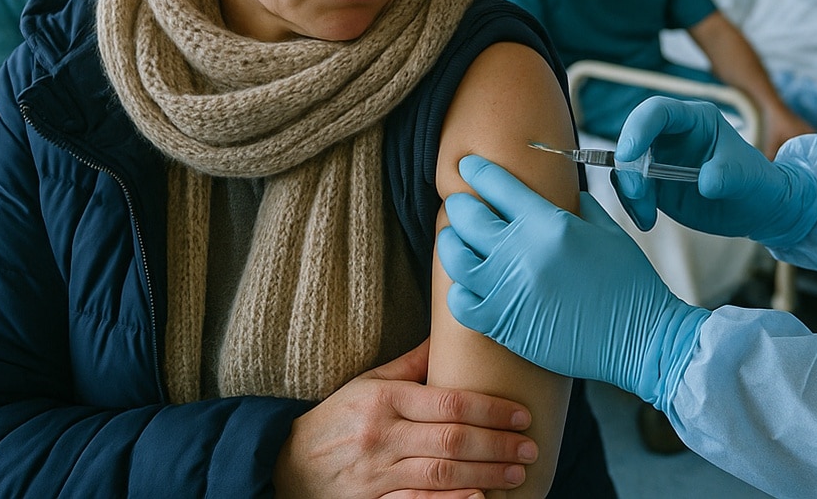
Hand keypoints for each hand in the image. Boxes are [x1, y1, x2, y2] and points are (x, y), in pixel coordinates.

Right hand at [272, 339, 537, 498]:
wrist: (285, 465)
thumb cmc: (337, 419)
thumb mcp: (368, 383)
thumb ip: (411, 365)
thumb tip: (451, 334)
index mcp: (384, 400)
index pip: (449, 403)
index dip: (491, 409)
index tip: (522, 415)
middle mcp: (381, 437)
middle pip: (452, 441)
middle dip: (498, 445)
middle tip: (531, 447)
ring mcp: (375, 475)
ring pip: (441, 476)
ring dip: (486, 474)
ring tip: (518, 472)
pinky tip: (480, 498)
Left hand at [439, 155, 708, 409]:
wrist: (640, 338)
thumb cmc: (629, 283)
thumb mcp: (608, 231)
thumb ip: (580, 206)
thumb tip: (562, 191)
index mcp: (548, 223)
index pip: (496, 184)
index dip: (477, 171)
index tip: (469, 167)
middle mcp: (521, 253)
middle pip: (467, 216)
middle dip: (460, 204)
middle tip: (462, 204)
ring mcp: (508, 291)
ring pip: (455, 257)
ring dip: (451, 243)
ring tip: (455, 240)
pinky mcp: (504, 325)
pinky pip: (460, 302)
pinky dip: (458, 288)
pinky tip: (467, 283)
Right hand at [612, 97, 816, 248]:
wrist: (757, 208)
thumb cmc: (755, 181)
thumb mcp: (748, 176)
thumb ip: (728, 175)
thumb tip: (705, 183)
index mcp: (695, 119)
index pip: (659, 111)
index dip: (639, 127)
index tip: (628, 154)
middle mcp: (672, 135)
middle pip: (634, 137)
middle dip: (629, 166)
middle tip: (637, 194)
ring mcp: (661, 159)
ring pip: (628, 166)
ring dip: (629, 191)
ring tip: (646, 217)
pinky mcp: (655, 184)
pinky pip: (632, 189)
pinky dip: (633, 205)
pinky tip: (646, 221)